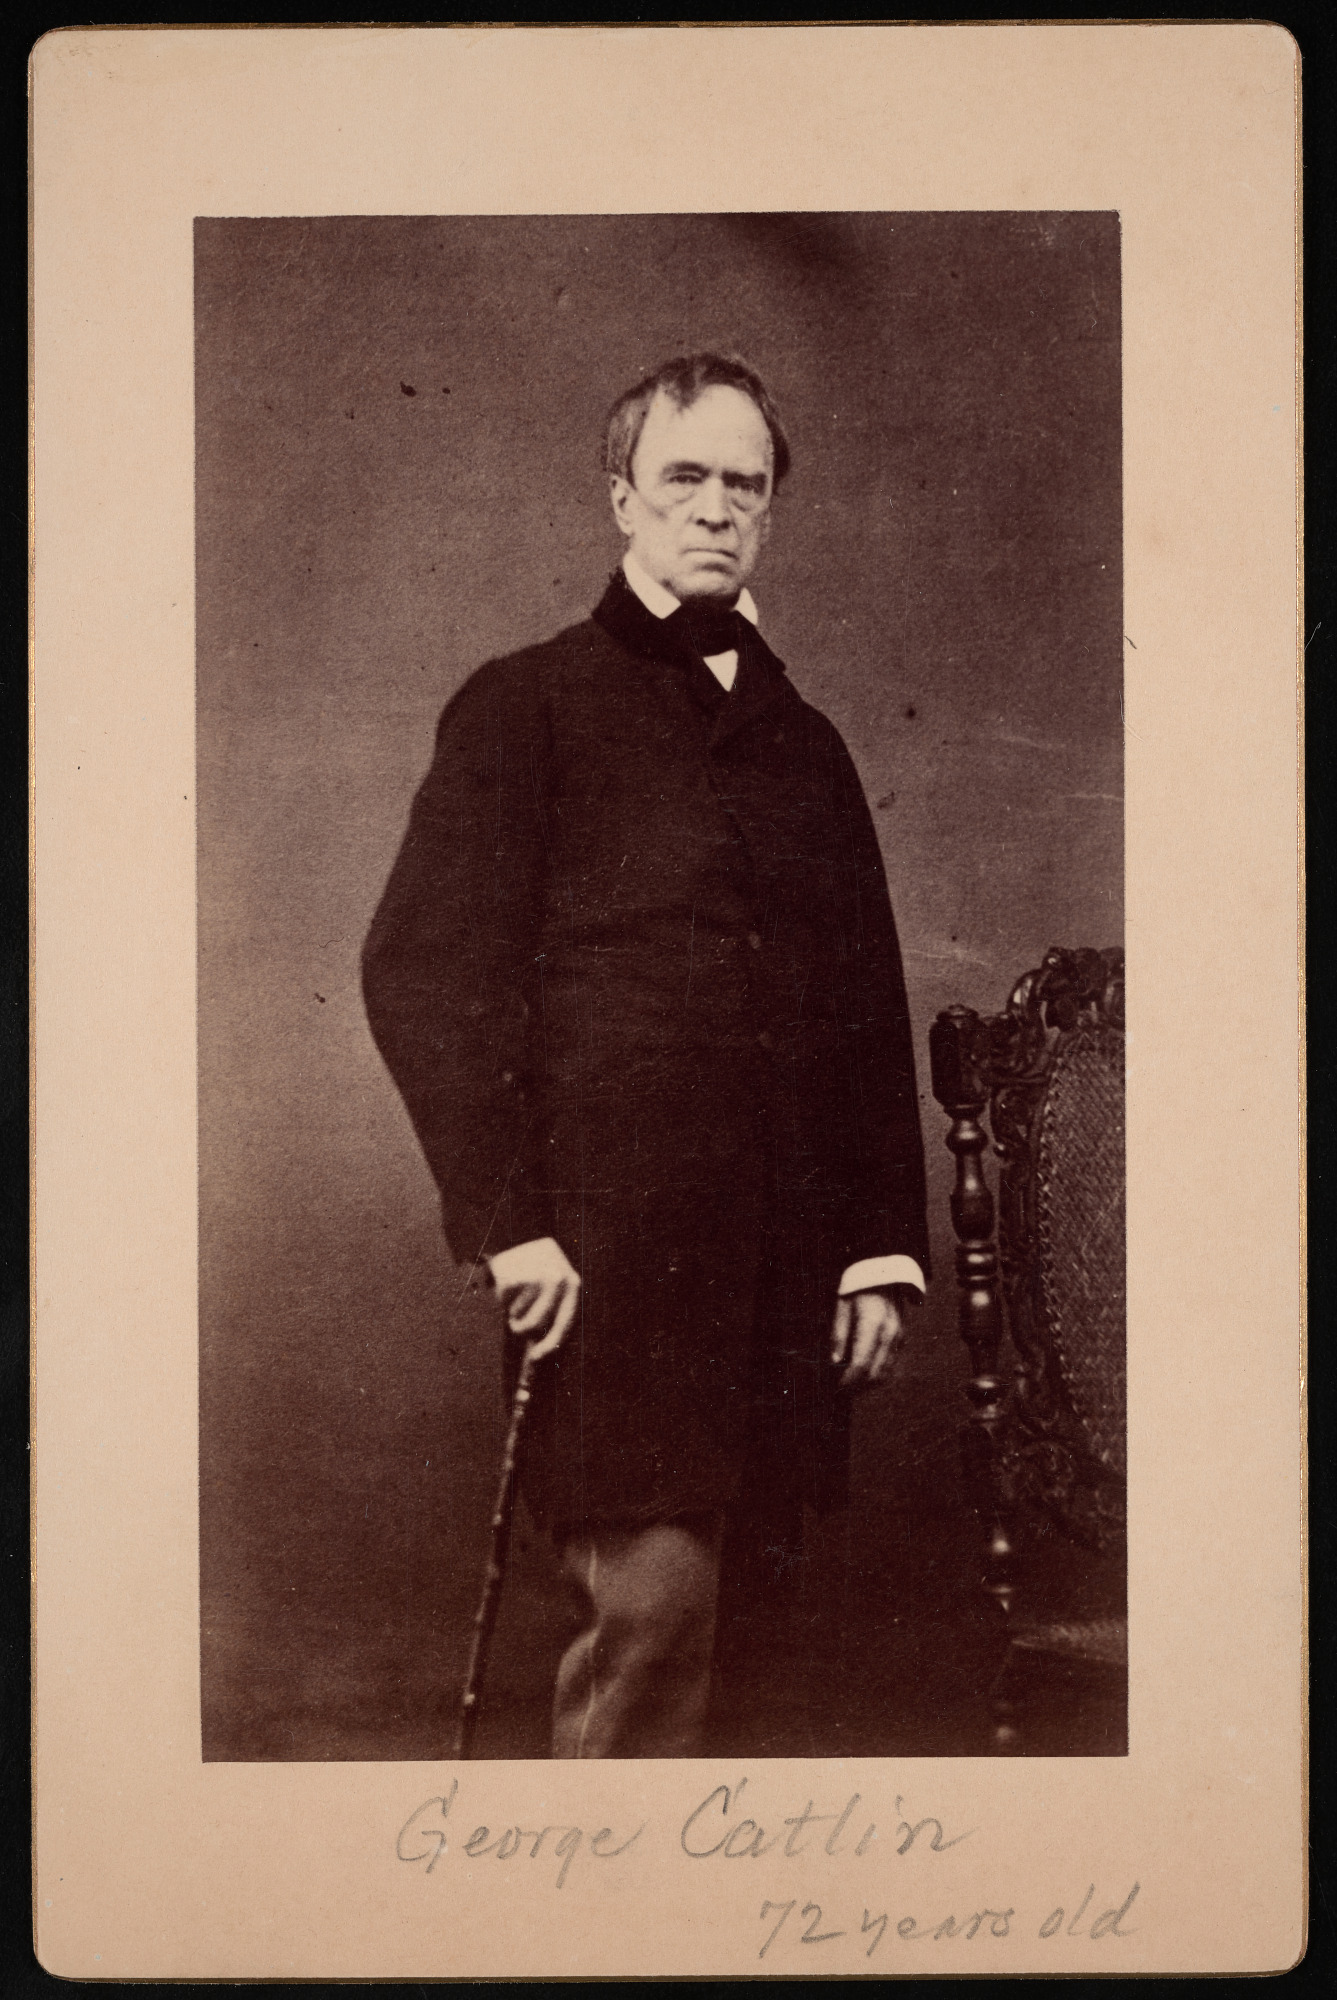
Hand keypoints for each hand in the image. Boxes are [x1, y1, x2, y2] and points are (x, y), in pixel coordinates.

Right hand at [486, 1237, 580, 1359]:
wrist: (520, 1234)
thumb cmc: (540, 1273)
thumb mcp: (557, 1289)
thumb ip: (555, 1316)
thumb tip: (540, 1358)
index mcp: (573, 1287)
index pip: (565, 1323)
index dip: (552, 1345)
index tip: (538, 1358)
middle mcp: (557, 1281)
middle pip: (537, 1326)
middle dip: (525, 1335)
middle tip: (519, 1337)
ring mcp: (535, 1278)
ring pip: (518, 1319)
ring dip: (513, 1316)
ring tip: (517, 1297)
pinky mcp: (514, 1276)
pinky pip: (504, 1306)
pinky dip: (503, 1300)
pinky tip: (509, 1282)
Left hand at [829, 1285, 913, 1392]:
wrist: (883, 1273)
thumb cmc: (857, 1288)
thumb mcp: (841, 1306)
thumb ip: (838, 1334)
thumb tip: (835, 1362)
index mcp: (872, 1324)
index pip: (861, 1364)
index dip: (848, 1381)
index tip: (836, 1387)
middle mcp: (889, 1333)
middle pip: (875, 1374)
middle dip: (857, 1387)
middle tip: (841, 1389)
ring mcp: (899, 1337)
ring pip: (886, 1373)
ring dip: (868, 1384)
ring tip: (850, 1384)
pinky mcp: (902, 1338)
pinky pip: (891, 1365)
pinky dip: (877, 1374)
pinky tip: (863, 1373)